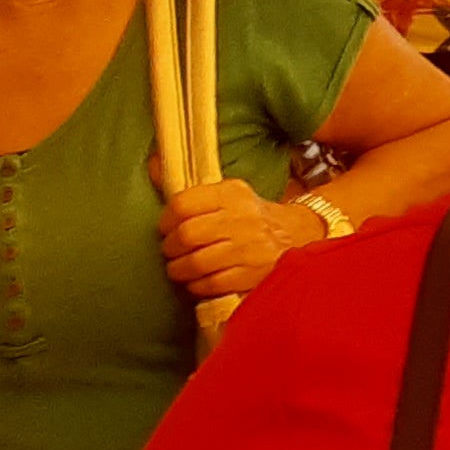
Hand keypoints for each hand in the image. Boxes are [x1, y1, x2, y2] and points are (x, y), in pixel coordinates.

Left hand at [151, 172, 305, 303]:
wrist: (298, 234)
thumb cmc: (249, 215)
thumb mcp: (228, 194)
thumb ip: (192, 190)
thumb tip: (151, 163)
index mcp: (232, 193)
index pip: (183, 204)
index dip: (166, 220)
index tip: (167, 228)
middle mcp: (242, 218)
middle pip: (187, 235)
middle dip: (171, 248)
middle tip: (173, 251)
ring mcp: (249, 248)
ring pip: (195, 263)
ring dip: (180, 270)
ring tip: (181, 268)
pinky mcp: (252, 274)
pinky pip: (210, 284)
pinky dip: (197, 285)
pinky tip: (199, 280)